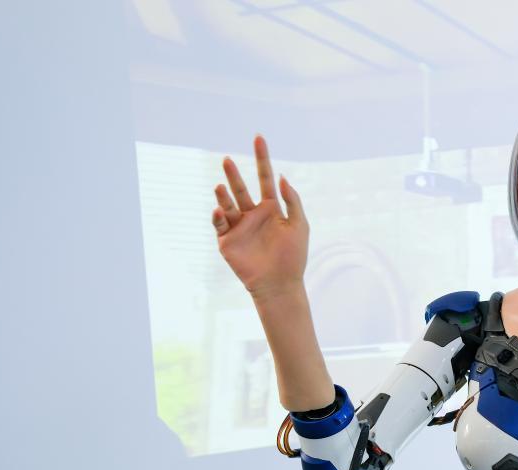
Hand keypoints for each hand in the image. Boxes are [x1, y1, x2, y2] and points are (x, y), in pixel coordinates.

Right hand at [212, 135, 308, 296]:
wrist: (280, 284)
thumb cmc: (293, 256)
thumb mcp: (299, 225)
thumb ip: (291, 200)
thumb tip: (281, 177)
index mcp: (271, 208)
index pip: (264, 178)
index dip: (262, 159)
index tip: (259, 138)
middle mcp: (252, 214)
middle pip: (241, 189)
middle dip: (234, 175)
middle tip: (227, 160)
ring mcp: (238, 227)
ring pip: (227, 204)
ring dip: (223, 195)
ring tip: (220, 186)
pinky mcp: (227, 241)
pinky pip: (220, 224)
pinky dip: (218, 215)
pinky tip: (220, 210)